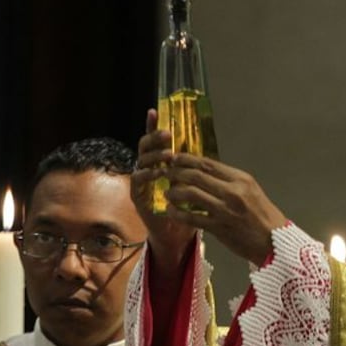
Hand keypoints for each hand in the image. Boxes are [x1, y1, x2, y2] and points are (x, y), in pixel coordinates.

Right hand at [133, 109, 196, 272]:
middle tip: (167, 134)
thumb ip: (196, 169)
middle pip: (145, 146)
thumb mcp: (195, 186)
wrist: (177, 235)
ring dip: (154, 156)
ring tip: (168, 155)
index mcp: (160, 163)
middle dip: (154, 137)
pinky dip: (147, 175)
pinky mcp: (137, 196)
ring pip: (141, 161)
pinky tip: (158, 173)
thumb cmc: (188, 209)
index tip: (154, 110)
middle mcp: (147, 169)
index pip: (156, 141)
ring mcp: (140, 182)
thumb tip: (207, 151)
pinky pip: (137, 180)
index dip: (152, 126)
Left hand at [161, 154, 287, 265]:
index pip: (208, 163)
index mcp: (241, 179)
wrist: (274, 243)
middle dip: (176, 173)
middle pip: (196, 175)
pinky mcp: (219, 228)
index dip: (187, 159)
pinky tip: (172, 211)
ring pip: (191, 194)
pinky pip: (191, 217)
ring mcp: (225, 210)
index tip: (175, 158)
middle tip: (166, 174)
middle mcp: (233, 192)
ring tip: (168, 192)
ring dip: (174, 192)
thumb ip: (229, 181)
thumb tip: (203, 173)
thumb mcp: (251, 191)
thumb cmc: (263, 216)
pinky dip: (177, 213)